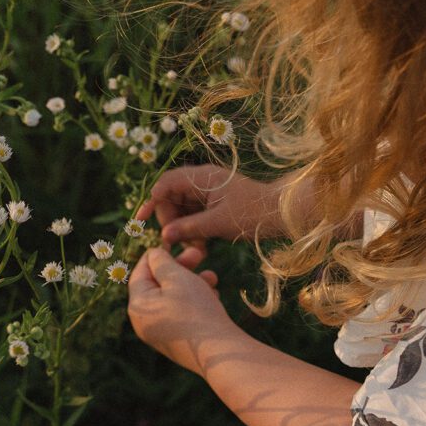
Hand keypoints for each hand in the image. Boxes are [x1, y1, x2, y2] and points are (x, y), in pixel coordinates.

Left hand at [127, 247, 235, 374]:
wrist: (220, 352)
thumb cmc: (196, 310)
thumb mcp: (177, 278)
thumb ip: (161, 261)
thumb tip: (153, 254)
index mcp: (138, 306)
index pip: (140, 272)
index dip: (156, 254)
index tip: (172, 242)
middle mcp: (145, 322)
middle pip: (158, 285)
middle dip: (181, 268)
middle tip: (199, 254)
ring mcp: (161, 334)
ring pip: (174, 298)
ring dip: (193, 283)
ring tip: (213, 277)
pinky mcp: (178, 342)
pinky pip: (183, 314)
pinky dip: (197, 302)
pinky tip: (214, 296)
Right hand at [135, 165, 281, 253]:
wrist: (284, 214)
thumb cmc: (253, 214)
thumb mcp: (218, 223)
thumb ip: (189, 228)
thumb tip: (164, 236)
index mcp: (202, 177)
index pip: (166, 184)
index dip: (151, 202)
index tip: (141, 221)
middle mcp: (203, 181)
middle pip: (172, 198)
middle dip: (171, 221)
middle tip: (176, 242)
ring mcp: (210, 192)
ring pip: (183, 209)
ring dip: (184, 229)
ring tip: (196, 248)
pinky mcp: (216, 203)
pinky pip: (195, 215)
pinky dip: (195, 230)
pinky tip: (203, 246)